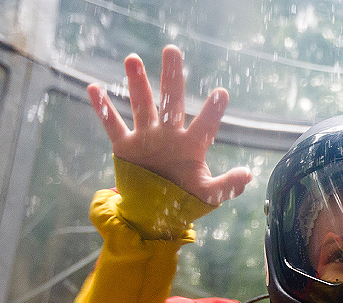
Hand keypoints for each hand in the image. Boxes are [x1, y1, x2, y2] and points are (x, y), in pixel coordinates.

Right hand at [88, 45, 251, 206]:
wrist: (156, 211)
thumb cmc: (186, 198)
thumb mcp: (209, 195)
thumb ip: (227, 185)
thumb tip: (248, 174)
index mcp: (192, 146)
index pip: (205, 125)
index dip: (213, 111)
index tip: (222, 92)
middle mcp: (169, 136)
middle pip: (172, 102)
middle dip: (172, 77)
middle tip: (172, 50)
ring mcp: (146, 138)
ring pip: (142, 106)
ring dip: (137, 84)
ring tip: (132, 59)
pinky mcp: (125, 147)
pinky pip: (113, 124)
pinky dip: (103, 108)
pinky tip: (94, 88)